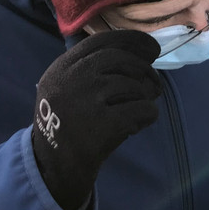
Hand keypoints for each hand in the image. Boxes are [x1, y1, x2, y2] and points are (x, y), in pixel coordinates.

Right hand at [32, 29, 161, 209]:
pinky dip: (148, 115)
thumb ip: (93, 68)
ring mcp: (86, 100)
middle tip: (155, 84)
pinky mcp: (103, 124)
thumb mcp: (65, 88)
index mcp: (62, 67)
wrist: (53, 169)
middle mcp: (72, 79)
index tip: (152, 49)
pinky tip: (138, 124)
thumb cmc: (67, 125)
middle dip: (144, 70)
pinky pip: (143, 109)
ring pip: (134, 85)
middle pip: (122, 59)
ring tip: (139, 110)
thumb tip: (144, 54)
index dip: (132, 41)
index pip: (101, 40)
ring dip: (145, 97)